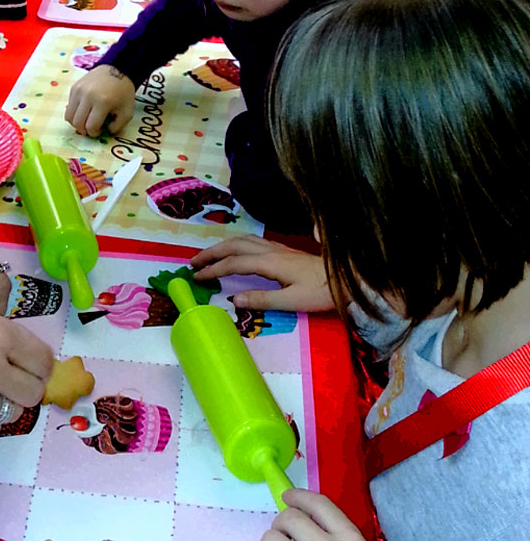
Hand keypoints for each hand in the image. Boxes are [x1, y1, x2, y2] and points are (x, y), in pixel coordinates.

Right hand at [65, 64, 136, 137]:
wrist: (117, 70)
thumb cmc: (123, 92)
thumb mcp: (127, 112)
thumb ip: (117, 126)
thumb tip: (105, 132)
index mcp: (102, 102)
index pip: (90, 126)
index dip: (94, 133)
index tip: (99, 131)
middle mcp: (88, 96)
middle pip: (77, 122)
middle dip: (83, 130)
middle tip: (90, 129)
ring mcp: (79, 90)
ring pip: (69, 116)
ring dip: (76, 123)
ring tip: (85, 121)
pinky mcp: (74, 87)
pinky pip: (69, 106)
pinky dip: (74, 112)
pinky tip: (84, 110)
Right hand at [190, 235, 334, 312]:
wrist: (348, 279)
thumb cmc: (321, 292)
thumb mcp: (292, 301)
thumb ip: (262, 300)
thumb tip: (234, 299)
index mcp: (270, 263)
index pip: (234, 263)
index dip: (213, 269)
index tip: (196, 277)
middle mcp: (271, 251)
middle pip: (234, 245)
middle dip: (211, 252)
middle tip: (193, 262)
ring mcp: (278, 249)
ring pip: (243, 239)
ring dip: (223, 246)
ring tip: (209, 255)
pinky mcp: (284, 251)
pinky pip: (252, 241)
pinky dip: (236, 244)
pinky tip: (237, 251)